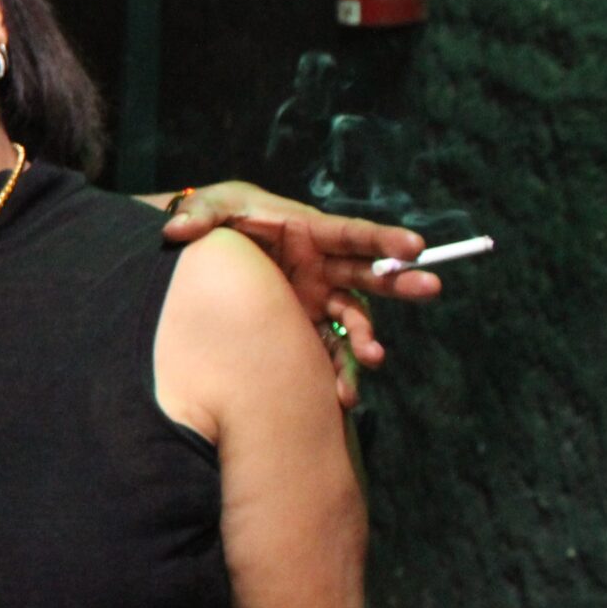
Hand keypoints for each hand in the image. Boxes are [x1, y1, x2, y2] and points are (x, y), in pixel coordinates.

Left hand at [162, 182, 441, 405]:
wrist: (208, 256)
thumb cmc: (217, 222)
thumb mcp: (210, 211)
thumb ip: (197, 215)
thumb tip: (175, 230)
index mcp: (308, 232)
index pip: (351, 234)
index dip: (383, 239)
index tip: (413, 247)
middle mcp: (322, 267)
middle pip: (368, 275)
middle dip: (400, 282)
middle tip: (431, 287)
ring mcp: (317, 299)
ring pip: (353, 319)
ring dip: (366, 338)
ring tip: (373, 360)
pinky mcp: (304, 326)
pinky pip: (330, 350)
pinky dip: (339, 370)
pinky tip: (342, 395)